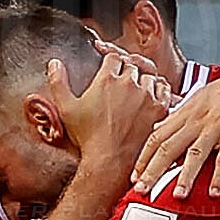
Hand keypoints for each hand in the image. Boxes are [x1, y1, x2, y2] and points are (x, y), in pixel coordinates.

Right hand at [47, 48, 165, 180]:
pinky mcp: (159, 110)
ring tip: (138, 87)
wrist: (109, 162)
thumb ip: (58, 82)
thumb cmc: (87, 138)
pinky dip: (160, 89)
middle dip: (128, 68)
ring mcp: (147, 96)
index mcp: (107, 80)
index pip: (114, 56)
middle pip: (133, 64)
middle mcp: (129, 84)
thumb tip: (54, 63)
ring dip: (144, 78)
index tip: (111, 66)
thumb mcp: (66, 109)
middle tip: (124, 78)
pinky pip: (165, 89)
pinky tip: (153, 95)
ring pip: (150, 75)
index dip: (112, 59)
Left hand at [129, 58, 219, 198]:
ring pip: (195, 154)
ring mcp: (216, 126)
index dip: (144, 158)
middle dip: (153, 171)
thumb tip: (158, 128)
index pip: (157, 137)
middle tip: (142, 191)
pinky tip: (214, 192)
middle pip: (169, 147)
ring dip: (185, 177)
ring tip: (178, 196)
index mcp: (186, 112)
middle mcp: (197, 120)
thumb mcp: (199, 97)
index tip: (134, 177)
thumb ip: (178, 115)